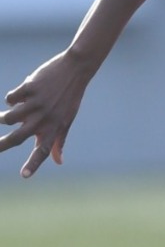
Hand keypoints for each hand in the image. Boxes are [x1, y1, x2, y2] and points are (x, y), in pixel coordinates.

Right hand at [0, 50, 90, 176]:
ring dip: (3, 118)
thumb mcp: (66, 120)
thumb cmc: (69, 98)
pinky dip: (11, 98)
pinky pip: (11, 98)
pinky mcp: (30, 88)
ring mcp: (36, 103)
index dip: (33, 164)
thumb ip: (59, 141)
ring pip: (8, 118)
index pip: (43, 151)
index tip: (24, 175)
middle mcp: (45, 118)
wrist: (74, 70)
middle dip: (1, 145)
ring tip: (3, 117)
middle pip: (17, 138)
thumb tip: (58, 162)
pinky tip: (20, 95)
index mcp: (55, 128)